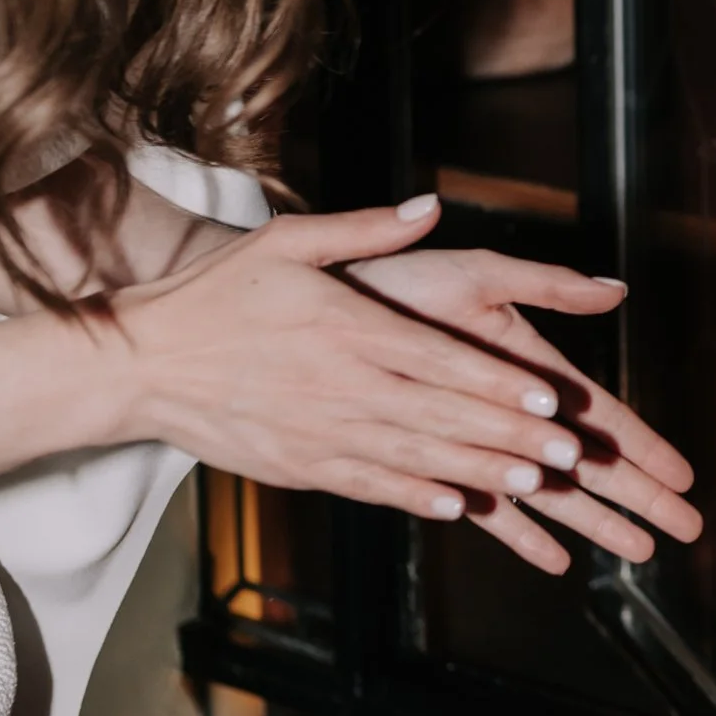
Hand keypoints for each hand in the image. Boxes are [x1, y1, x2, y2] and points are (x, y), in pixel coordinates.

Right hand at [100, 196, 697, 573]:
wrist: (142, 364)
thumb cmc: (217, 295)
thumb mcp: (288, 242)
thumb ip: (367, 229)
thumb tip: (431, 207)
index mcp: (349, 329)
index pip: (440, 361)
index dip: (500, 384)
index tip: (551, 399)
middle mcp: (343, 387)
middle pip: (444, 417)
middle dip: (513, 438)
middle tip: (573, 456)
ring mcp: (322, 433)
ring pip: (417, 459)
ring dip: (481, 473)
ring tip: (538, 485)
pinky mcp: (302, 466)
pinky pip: (370, 486)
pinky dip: (417, 499)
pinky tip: (458, 508)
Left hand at [340, 242, 700, 577]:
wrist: (325, 313)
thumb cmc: (401, 286)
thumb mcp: (478, 276)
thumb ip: (546, 285)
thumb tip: (616, 291)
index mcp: (529, 370)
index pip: (602, 417)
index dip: (645, 447)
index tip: (685, 476)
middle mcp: (511, 412)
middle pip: (590, 465)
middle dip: (640, 496)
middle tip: (686, 528)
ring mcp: (479, 442)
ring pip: (550, 493)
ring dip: (596, 522)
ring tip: (640, 552)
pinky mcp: (438, 464)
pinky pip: (489, 509)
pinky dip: (523, 534)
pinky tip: (556, 561)